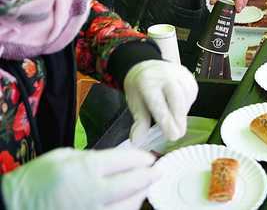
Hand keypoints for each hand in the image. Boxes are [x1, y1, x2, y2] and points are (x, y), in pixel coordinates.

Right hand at [1, 148, 157, 209]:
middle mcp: (92, 193)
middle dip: (150, 176)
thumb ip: (94, 157)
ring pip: (130, 205)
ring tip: (143, 187)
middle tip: (157, 171)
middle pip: (134, 183)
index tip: (149, 158)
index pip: (127, 160)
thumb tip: (121, 161)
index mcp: (85, 169)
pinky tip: (128, 202)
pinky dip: (126, 209)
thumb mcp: (63, 156)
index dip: (143, 158)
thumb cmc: (36, 180)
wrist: (14, 206)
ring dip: (140, 195)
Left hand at [124, 60, 197, 144]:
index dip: (166, 120)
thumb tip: (137, 140)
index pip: (158, 102)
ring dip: (183, 113)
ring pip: (186, 97)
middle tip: (178, 134)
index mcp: (147, 81)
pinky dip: (187, 105)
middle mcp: (165, 75)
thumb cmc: (141, 87)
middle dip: (178, 118)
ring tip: (175, 122)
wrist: (149, 66)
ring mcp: (179, 74)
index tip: (172, 135)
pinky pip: (192, 94)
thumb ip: (139, 121)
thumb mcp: (135, 103)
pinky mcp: (189, 77)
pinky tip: (179, 109)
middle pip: (176, 98)